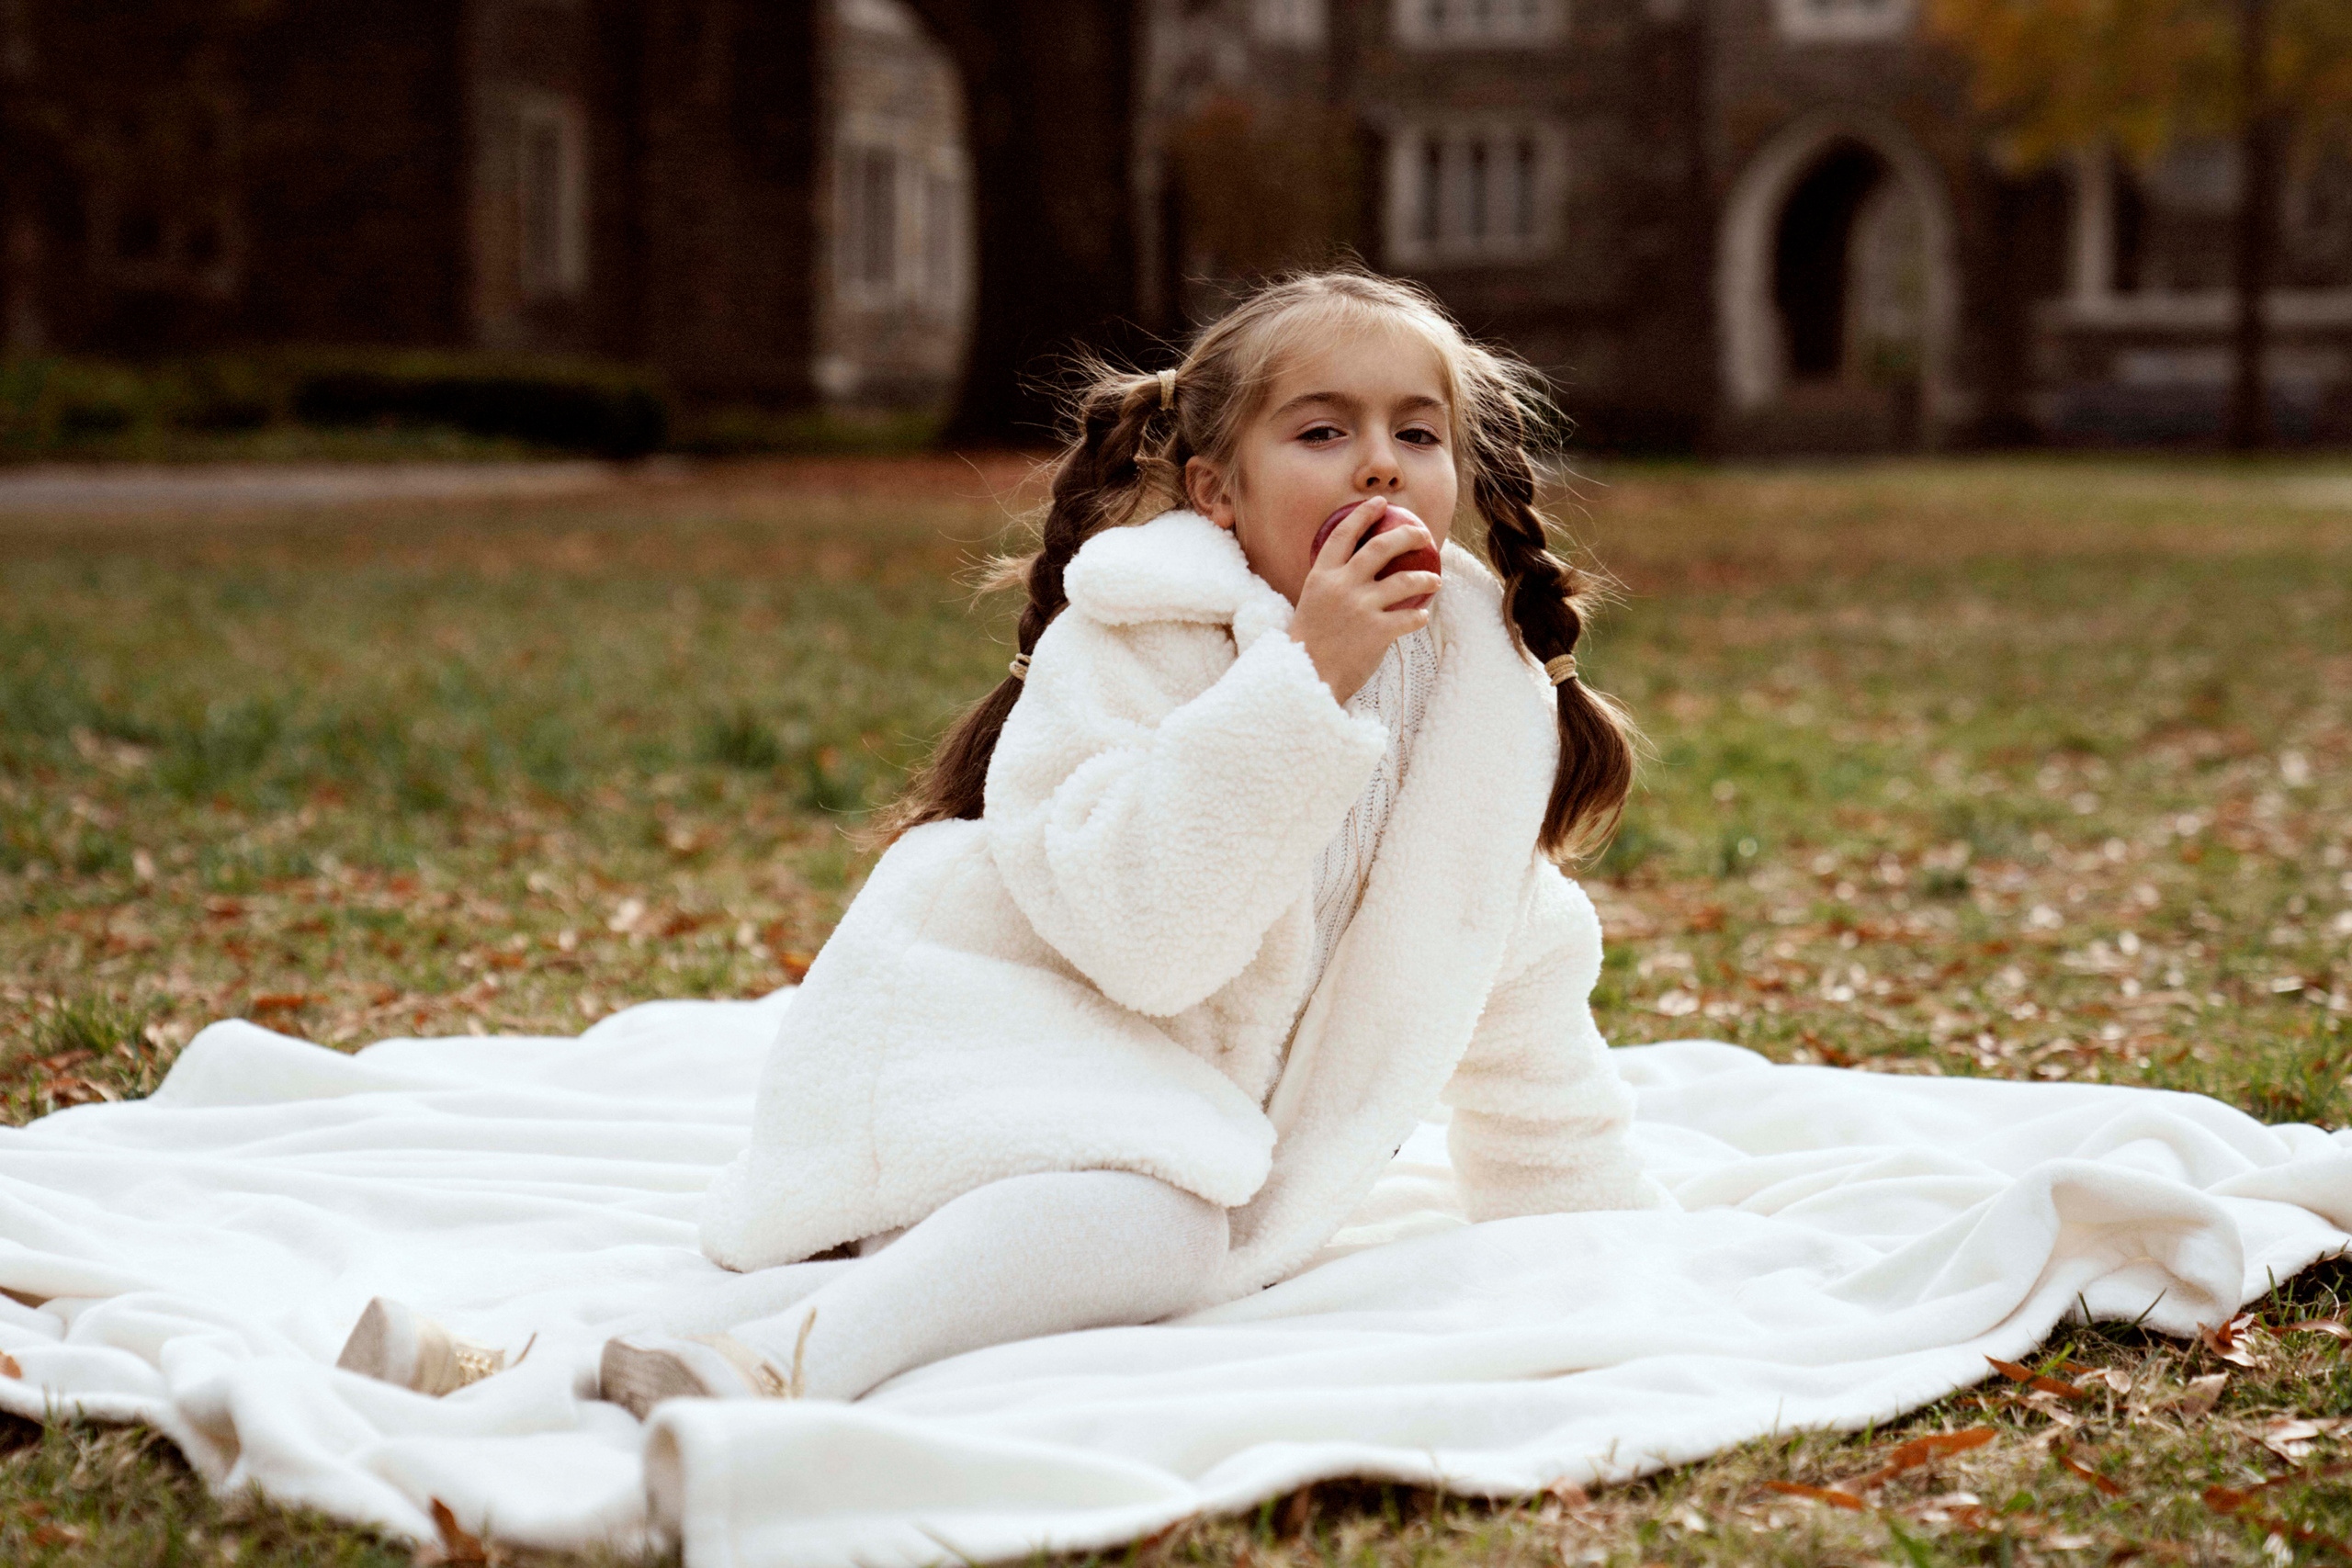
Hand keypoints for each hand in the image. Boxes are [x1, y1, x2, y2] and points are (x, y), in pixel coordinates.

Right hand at [1288, 498, 1440, 704]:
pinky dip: (1419, 616)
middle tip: (1424, 534)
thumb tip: (1357, 567)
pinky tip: (1422, 616)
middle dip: (1408, 535)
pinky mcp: (1377, 632)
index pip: (1344, 533)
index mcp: (1322, 575)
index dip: (1364, 514)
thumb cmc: (1309, 642)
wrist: (1306, 677)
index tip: (1381, 503)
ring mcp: (1360, 608)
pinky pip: (1409, 617)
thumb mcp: (1312, 602)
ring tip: (1436, 580)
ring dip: (1426, 578)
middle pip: (1381, 547)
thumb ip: (1332, 582)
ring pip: (1405, 581)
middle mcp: (1342, 586)